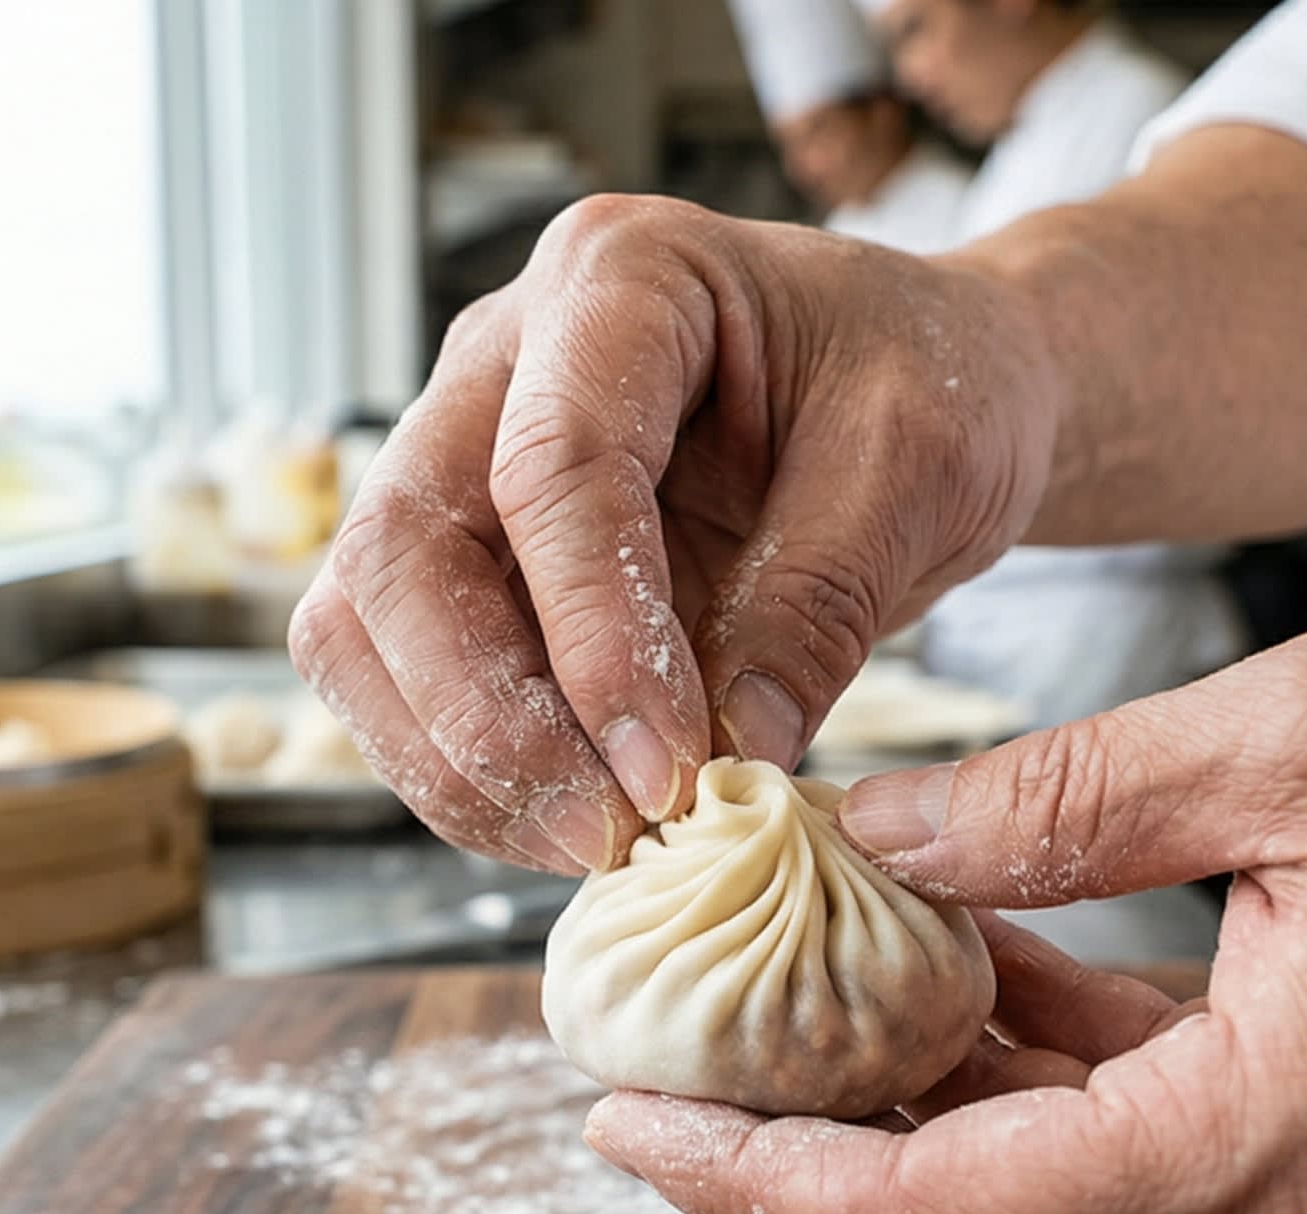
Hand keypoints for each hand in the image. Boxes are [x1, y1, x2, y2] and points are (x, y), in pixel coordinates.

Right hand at [291, 195, 1060, 872]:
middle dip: (488, 717)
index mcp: (623, 278)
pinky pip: (408, 677)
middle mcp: (506, 357)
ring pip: (366, 624)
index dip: (593, 636)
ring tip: (598, 843)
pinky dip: (476, 772)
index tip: (672, 767)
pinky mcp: (477, 555)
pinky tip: (579, 825)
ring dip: (460, 760)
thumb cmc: (936, 386)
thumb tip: (736, 756)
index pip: (550, 467)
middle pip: (402, 548)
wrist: (939, 387)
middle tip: (613, 828)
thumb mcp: (918, 469)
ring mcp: (468, 454)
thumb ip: (820, 603)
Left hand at [586, 599, 1306, 1213]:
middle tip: (663, 1060)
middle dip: (800, 1153)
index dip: (755, 1177)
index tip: (623, 1119)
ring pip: (1043, 1211)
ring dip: (909, 1114)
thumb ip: (1046, 807)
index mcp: (1273, 1155)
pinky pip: (1135, 1165)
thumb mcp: (1288, 736)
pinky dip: (1026, 1087)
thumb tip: (859, 841)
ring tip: (775, 1006)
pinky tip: (951, 976)